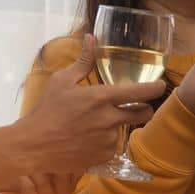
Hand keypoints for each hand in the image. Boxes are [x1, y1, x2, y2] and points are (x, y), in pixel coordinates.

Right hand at [16, 35, 163, 172]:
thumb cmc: (46, 110)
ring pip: (125, 129)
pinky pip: (113, 146)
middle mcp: (110, 119)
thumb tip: (91, 38)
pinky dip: (106, 141)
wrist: (33, 145)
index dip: (156, 88)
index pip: (141, 91)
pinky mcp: (103, 156)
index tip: (161, 86)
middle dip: (143, 108)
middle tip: (135, 105)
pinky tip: (90, 138)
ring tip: (97, 123)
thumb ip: (83, 61)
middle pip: (144, 113)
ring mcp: (108, 139)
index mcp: (101, 97)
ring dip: (118, 125)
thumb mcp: (62, 81)